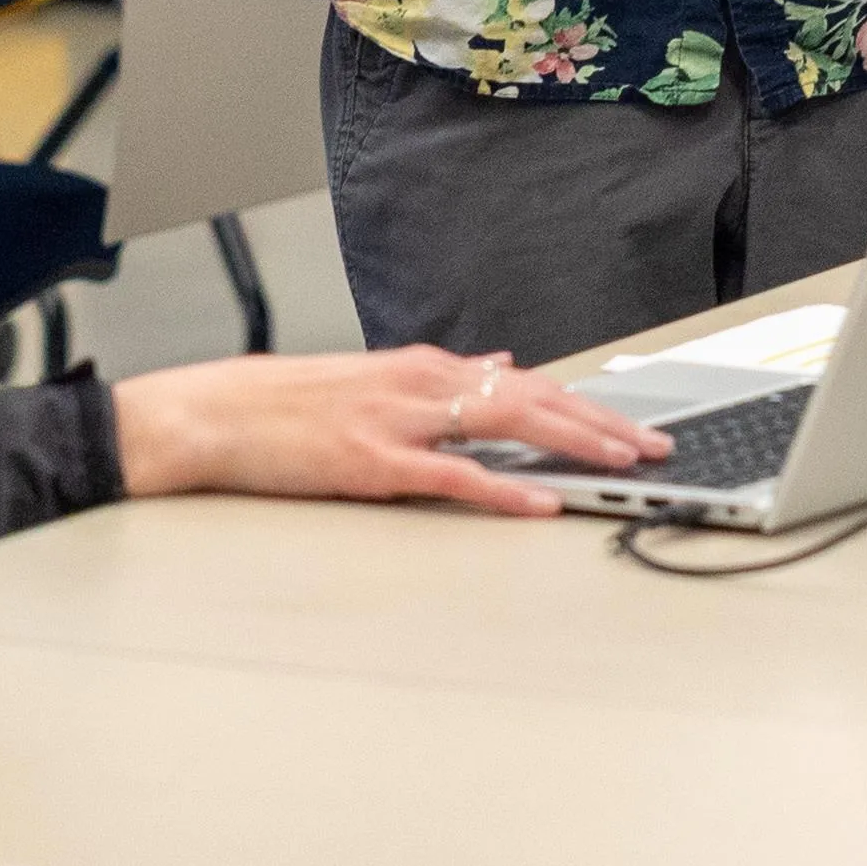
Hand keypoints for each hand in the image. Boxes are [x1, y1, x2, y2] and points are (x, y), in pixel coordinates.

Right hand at [111, 347, 666, 516]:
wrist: (212, 414)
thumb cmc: (285, 405)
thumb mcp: (374, 377)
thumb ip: (442, 376)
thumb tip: (502, 365)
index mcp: (423, 366)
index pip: (525, 381)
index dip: (584, 403)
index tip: (631, 424)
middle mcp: (422, 382)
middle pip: (533, 395)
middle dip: (600, 421)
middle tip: (654, 444)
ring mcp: (399, 420)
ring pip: (507, 422)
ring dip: (572, 442)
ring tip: (622, 462)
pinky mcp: (373, 461)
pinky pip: (454, 477)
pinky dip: (503, 488)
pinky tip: (541, 500)